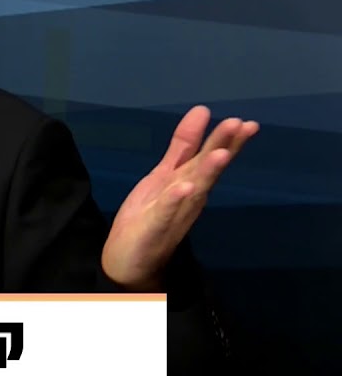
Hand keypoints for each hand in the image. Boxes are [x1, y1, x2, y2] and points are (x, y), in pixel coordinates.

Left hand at [103, 105, 257, 290]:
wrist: (129, 263)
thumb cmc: (149, 216)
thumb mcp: (164, 175)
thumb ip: (182, 147)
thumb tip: (202, 112)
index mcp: (188, 182)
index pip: (208, 157)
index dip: (225, 139)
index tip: (246, 122)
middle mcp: (187, 197)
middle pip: (206, 169)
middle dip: (223, 147)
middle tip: (242, 125)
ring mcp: (173, 213)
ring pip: (194, 189)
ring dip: (207, 171)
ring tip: (221, 153)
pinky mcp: (154, 228)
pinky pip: (166, 212)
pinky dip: (175, 199)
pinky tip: (185, 187)